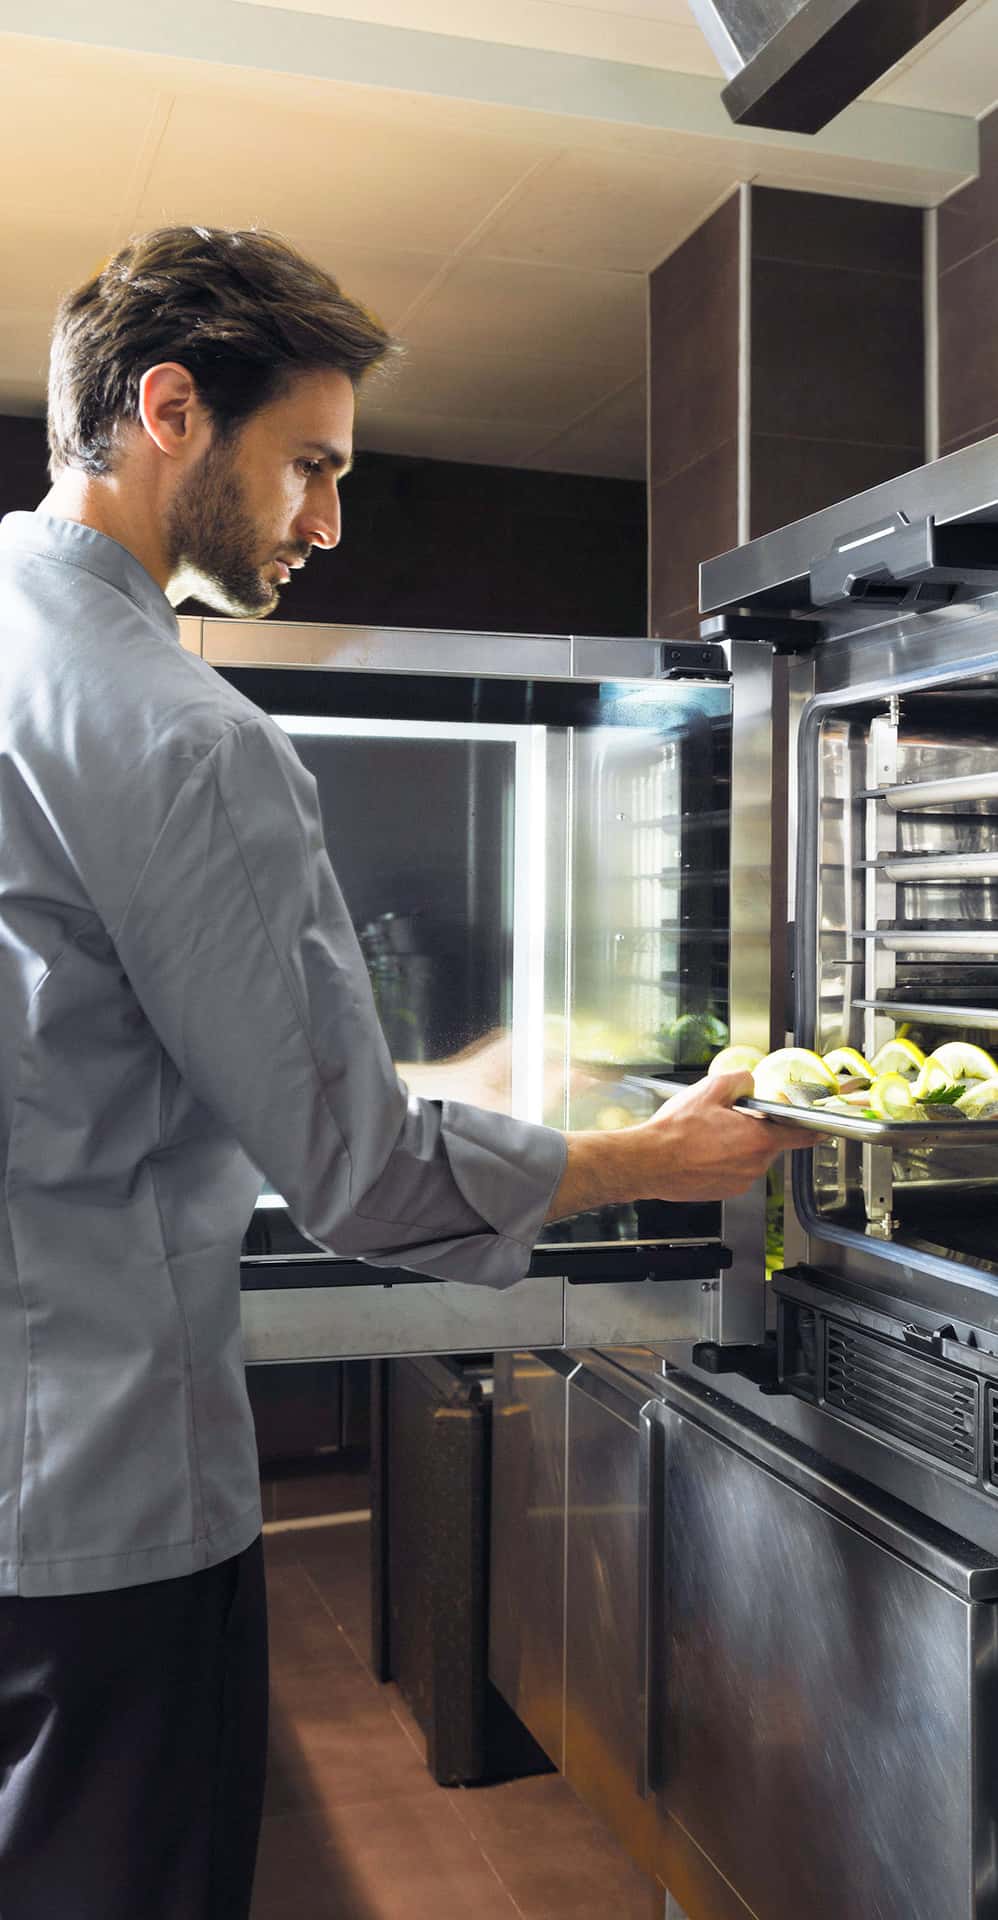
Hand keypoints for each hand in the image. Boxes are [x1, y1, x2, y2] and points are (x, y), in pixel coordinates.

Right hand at [547, 1069, 823, 1220]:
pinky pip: (734, 1170)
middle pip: (769, 1143)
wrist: (649, 1162)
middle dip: (754, 1129)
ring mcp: (740, 1181)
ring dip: (737, 1145)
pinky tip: (701, 1150)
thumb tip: (749, 1079)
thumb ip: (739, 1079)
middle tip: (727, 1117)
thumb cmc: (676, 1131)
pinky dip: (723, 1160)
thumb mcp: (710, 1090)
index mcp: (759, 1140)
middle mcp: (755, 1165)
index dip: (813, 1129)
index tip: (822, 1127)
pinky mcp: (724, 1191)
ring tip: (707, 1135)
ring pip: (749, 1157)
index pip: (800, 1136)